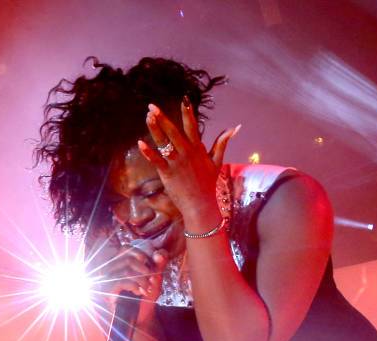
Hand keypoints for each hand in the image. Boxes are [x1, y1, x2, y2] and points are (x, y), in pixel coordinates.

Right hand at [85, 236, 167, 324]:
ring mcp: (105, 280)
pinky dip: (135, 286)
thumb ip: (159, 264)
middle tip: (150, 281)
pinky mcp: (106, 291)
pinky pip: (121, 281)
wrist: (141, 316)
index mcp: (118, 262)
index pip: (126, 248)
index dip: (141, 255)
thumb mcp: (155, 277)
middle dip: (145, 270)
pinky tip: (138, 292)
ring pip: (126, 270)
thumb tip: (160, 253)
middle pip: (128, 259)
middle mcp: (109, 269)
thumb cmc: (146, 295)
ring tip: (146, 289)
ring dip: (142, 280)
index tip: (151, 267)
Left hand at [137, 98, 240, 216]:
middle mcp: (187, 154)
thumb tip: (236, 128)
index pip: (192, 127)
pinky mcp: (168, 174)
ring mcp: (177, 163)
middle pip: (173, 132)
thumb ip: (223, 143)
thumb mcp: (217, 162)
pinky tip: (140, 143)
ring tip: (147, 117)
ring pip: (164, 143)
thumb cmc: (209, 185)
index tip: (184, 99)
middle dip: (163, 118)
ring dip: (155, 129)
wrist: (202, 205)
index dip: (188, 113)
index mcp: (197, 149)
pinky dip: (148, 153)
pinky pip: (157, 161)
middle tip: (152, 106)